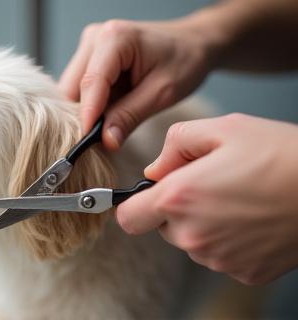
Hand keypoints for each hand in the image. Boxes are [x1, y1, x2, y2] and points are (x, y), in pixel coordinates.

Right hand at [58, 19, 216, 149]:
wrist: (192, 43)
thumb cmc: (184, 60)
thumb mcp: (162, 93)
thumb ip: (130, 116)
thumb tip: (105, 141)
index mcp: (114, 38)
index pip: (92, 82)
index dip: (87, 114)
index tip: (86, 142)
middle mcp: (96, 37)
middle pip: (74, 86)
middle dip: (84, 114)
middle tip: (100, 140)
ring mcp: (90, 46)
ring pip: (72, 89)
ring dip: (86, 111)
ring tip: (110, 124)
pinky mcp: (90, 58)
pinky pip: (80, 88)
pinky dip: (91, 105)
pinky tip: (108, 113)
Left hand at [117, 113, 297, 284]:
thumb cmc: (279, 154)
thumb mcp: (221, 128)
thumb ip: (174, 145)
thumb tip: (155, 171)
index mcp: (179, 199)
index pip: (128, 218)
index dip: (132, 205)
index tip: (145, 196)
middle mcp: (193, 236)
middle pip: (161, 227)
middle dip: (175, 207)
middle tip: (208, 184)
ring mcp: (218, 259)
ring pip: (190, 240)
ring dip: (201, 222)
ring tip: (235, 198)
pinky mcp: (243, 272)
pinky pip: (218, 254)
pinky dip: (225, 238)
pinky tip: (250, 218)